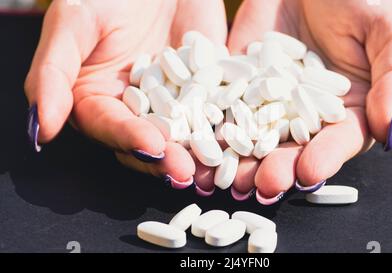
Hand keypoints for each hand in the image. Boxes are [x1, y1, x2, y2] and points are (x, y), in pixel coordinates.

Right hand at [25, 0, 226, 184]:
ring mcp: (173, 101)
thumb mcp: (74, 21)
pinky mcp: (205, 89)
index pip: (109, 126)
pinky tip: (239, 138)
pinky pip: (217, 109)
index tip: (149, 145)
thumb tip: (40, 130)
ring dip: (197, 152)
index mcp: (97, 99)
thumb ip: (52, 73)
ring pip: (184, 134)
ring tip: (212, 167)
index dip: (128, 138)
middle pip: (148, 140)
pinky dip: (227, 125)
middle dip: (166, 157)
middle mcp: (135, 108)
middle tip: (185, 171)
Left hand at [203, 0, 391, 203]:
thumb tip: (390, 127)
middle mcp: (304, 114)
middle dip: (274, 167)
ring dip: (236, 158)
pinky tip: (195, 139)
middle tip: (260, 183)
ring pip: (252, 135)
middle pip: (290, 148)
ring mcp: (268, 99)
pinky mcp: (239, 80)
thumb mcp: (389, 33)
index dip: (325, 158)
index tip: (309, 172)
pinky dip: (209, 121)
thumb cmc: (366, 2)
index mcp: (347, 112)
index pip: (338, 142)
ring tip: (222, 176)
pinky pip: (222, 102)